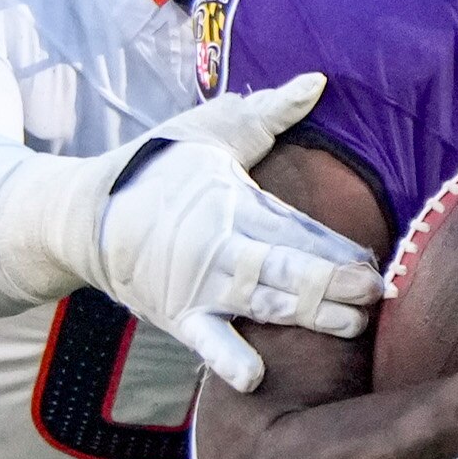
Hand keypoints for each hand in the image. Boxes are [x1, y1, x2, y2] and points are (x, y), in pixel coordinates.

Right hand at [52, 74, 382, 393]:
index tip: (375, 259)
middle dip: (331, 278)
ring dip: (305, 316)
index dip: (336, 244)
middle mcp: (220, 244)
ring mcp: (198, 285)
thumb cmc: (156, 168)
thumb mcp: (211, 130)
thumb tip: (318, 81)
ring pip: (260, 302)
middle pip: (284, 265)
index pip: (296, 225)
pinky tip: (252, 377)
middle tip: (374, 291)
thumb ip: (270, 111)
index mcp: (233, 200)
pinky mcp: (177, 316)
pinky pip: (204, 341)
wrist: (82, 214)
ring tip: (350, 325)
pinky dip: (225, 358)